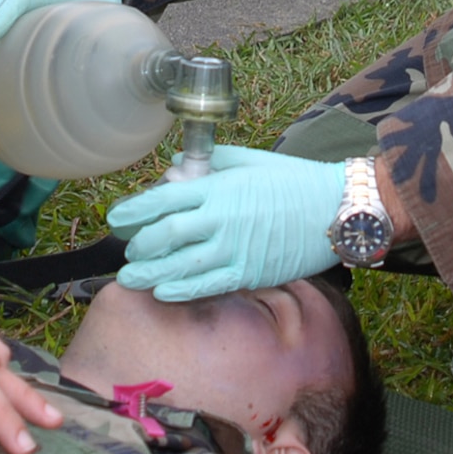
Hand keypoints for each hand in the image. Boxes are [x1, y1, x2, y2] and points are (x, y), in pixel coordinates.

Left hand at [107, 145, 344, 300]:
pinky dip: (180, 290)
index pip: (164, 198)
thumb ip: (211, 162)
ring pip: (180, 265)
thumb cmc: (294, 181)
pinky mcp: (248, 273)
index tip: (117, 218)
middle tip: (128, 249)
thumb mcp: (250, 161)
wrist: (334, 209)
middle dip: (140, 244)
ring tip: (130, 278)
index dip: (135, 210)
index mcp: (219, 187)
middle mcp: (221, 219)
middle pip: (166, 234)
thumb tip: (176, 166)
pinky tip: (162, 292)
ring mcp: (234, 249)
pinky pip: (207, 285)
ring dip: (150, 273)